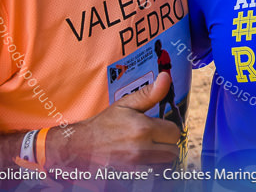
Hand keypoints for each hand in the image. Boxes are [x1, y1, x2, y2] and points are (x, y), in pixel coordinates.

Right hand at [51, 72, 180, 167]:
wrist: (80, 146)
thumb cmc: (105, 123)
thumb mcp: (126, 104)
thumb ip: (149, 93)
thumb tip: (166, 77)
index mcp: (143, 129)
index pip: (175, 132)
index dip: (168, 129)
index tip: (158, 127)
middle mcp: (141, 150)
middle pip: (173, 151)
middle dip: (166, 144)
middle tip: (153, 138)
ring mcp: (135, 167)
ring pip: (165, 165)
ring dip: (160, 157)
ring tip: (148, 148)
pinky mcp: (131, 178)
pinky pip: (154, 175)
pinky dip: (152, 169)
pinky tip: (142, 160)